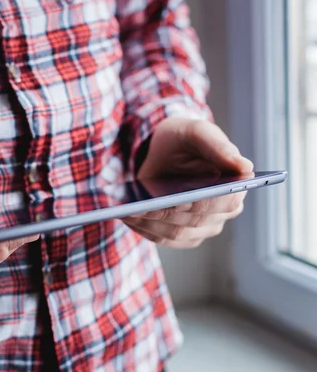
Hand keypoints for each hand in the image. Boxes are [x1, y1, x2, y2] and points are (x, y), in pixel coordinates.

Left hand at [122, 118, 253, 248]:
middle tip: (142, 207)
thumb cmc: (183, 140)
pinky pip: (162, 239)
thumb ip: (218, 146)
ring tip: (127, 212)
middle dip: (168, 213)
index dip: (204, 202)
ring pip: (177, 233)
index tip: (181, 200)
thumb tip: (245, 167)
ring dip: (151, 224)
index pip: (226, 202)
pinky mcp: (181, 236)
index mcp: (236, 186)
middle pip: (196, 221)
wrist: (161, 152)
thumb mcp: (196, 132)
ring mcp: (202, 227)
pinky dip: (144, 229)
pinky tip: (126, 218)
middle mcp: (223, 212)